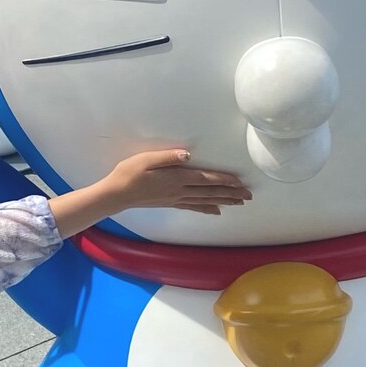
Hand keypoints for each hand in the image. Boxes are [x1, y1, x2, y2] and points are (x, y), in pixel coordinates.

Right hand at [104, 149, 250, 214]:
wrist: (116, 194)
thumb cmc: (129, 173)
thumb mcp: (146, 159)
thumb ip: (168, 157)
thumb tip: (187, 155)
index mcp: (176, 177)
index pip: (205, 178)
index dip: (224, 180)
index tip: (240, 182)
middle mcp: (179, 190)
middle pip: (210, 191)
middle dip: (230, 193)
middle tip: (249, 195)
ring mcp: (175, 199)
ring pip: (205, 200)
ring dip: (223, 201)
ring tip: (239, 202)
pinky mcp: (170, 203)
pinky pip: (193, 207)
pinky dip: (207, 209)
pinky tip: (216, 211)